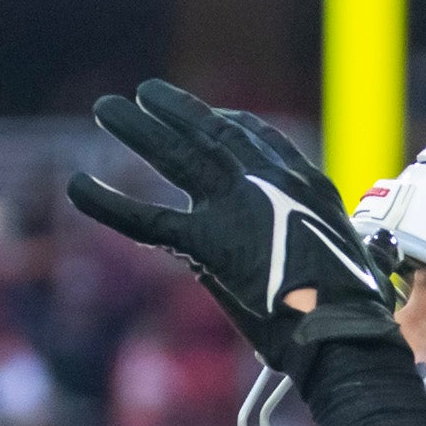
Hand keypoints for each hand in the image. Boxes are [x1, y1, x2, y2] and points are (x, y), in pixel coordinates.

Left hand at [66, 81, 425, 425]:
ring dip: (136, 129)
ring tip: (105, 109)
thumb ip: (300, 247)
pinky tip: (76, 186)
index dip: (228, 121)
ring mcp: (236, 207)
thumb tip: (266, 266)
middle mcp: (268, 182)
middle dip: (175, 110)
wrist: (345, 332)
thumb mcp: (339, 261)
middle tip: (144, 93)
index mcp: (304, 184)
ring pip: (176, 156)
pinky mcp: (207, 243)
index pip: (258, 139)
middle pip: (211, 133)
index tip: (208, 112)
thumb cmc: (349, 312)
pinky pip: (147, 218)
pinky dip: (107, 202)